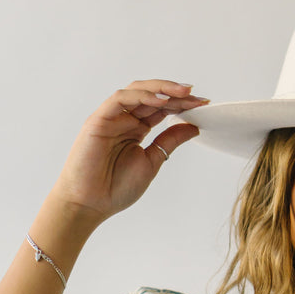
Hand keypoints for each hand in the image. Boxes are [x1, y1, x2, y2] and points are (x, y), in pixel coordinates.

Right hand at [48, 80, 208, 224]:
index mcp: (136, 129)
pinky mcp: (98, 119)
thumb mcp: (152, 161)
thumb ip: (169, 141)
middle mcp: (124, 119)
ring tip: (185, 93)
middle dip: (176, 94)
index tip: (204, 105)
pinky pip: (121, 99)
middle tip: (199, 97)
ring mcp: (111, 117)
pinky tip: (161, 100)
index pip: (161, 109)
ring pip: (137, 91)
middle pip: (152, 96)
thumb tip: (193, 126)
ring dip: (162, 89)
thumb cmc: (115, 187)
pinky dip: (141, 96)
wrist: (90, 204)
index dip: (182, 104)